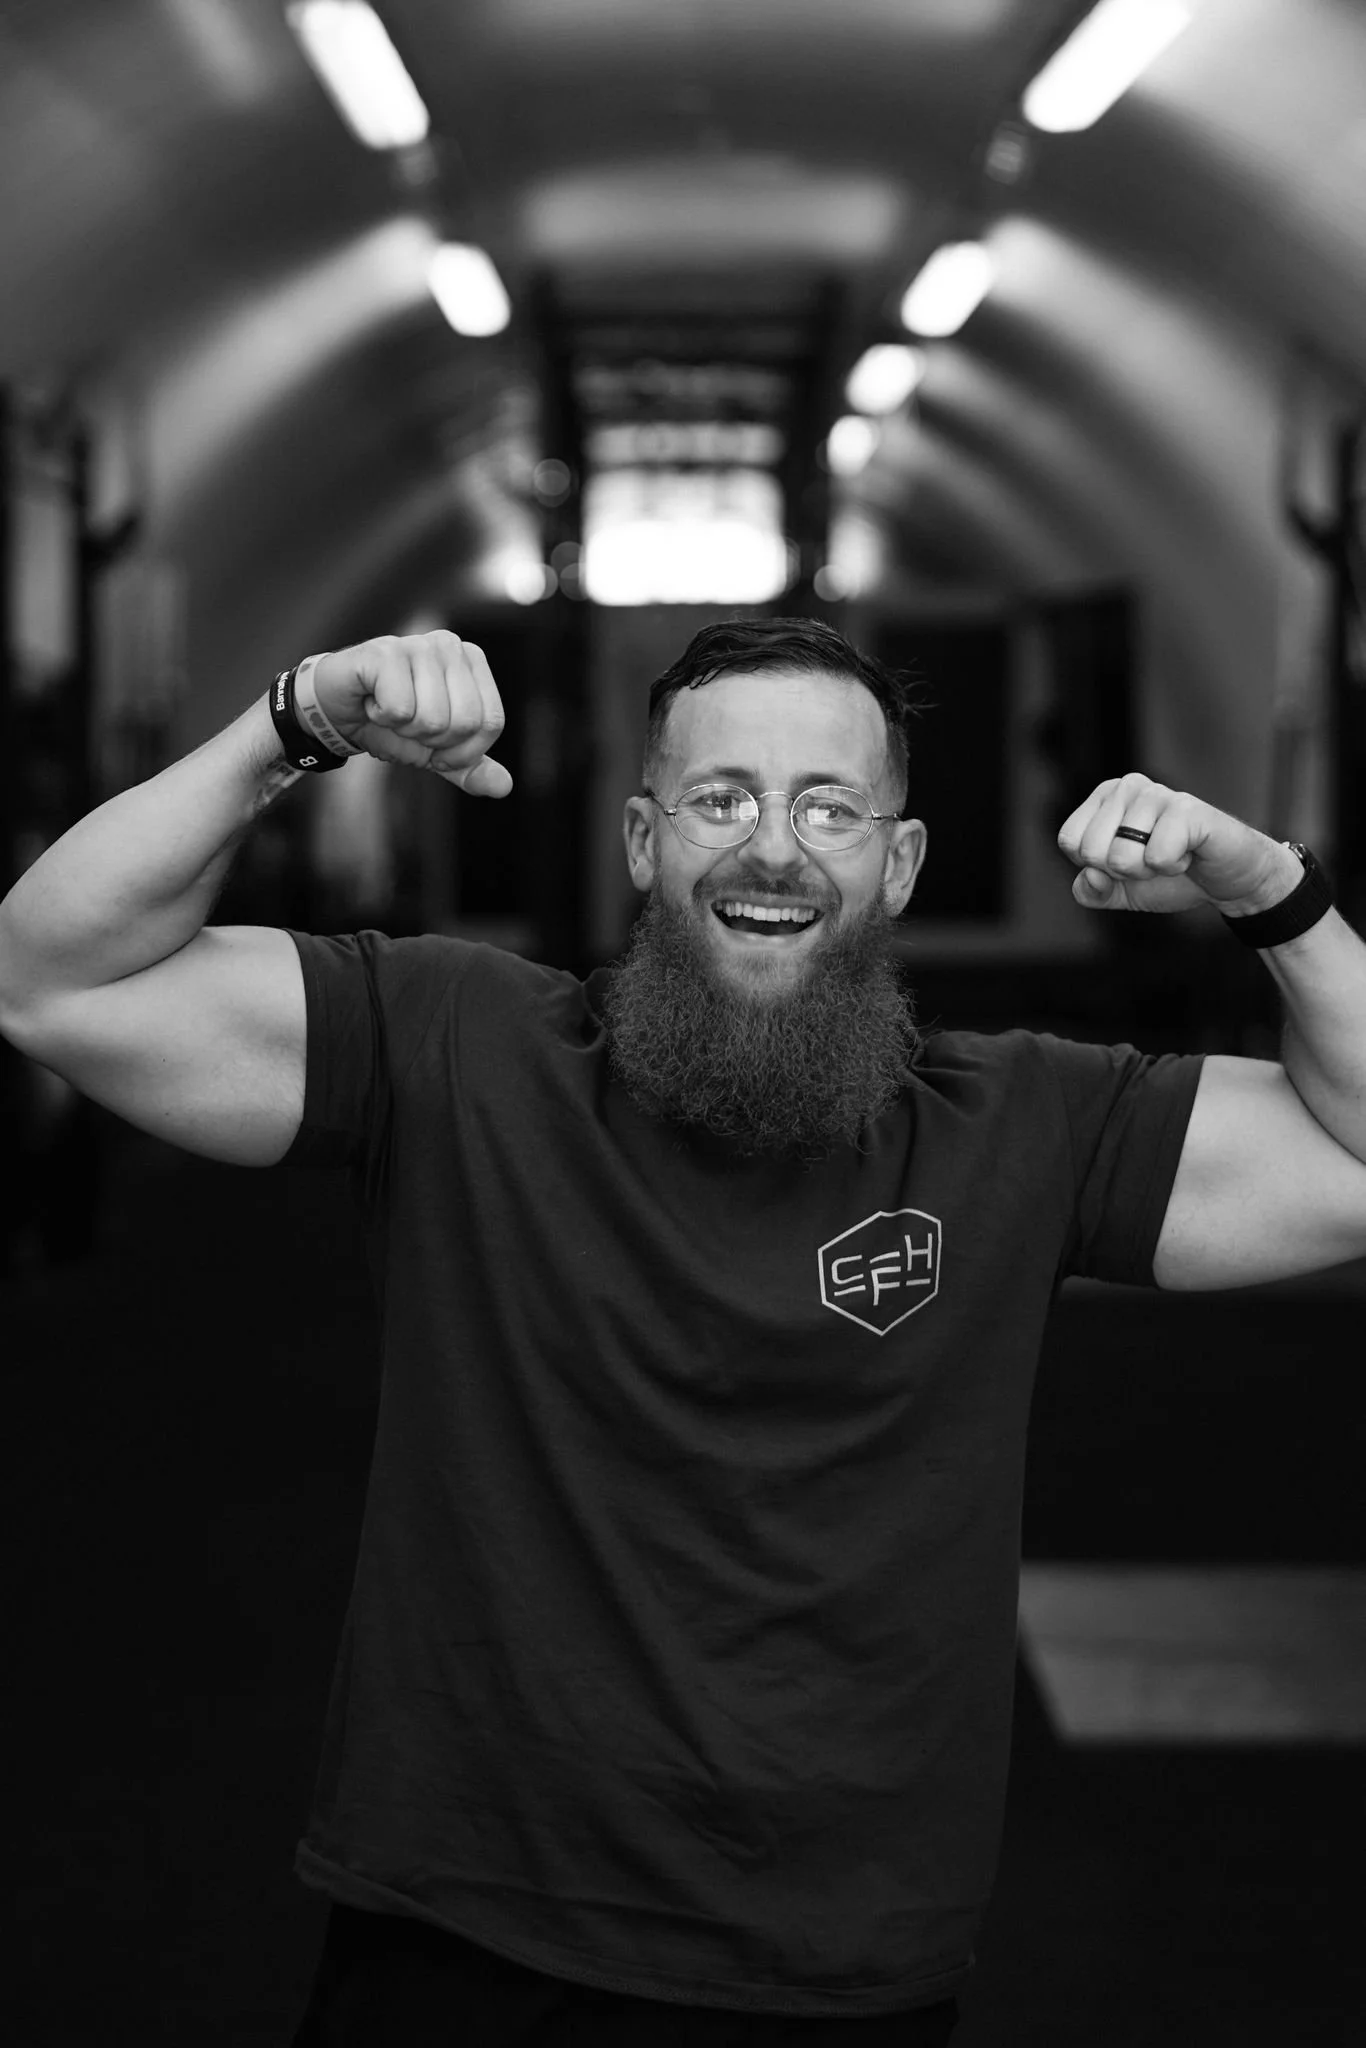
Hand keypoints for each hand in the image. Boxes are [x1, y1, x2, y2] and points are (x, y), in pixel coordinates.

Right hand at [314, 632, 511, 794]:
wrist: (335, 709)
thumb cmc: (388, 722)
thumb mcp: (435, 750)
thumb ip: (470, 766)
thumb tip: (504, 787)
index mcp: (471, 661)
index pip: (491, 722)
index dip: (463, 751)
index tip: (435, 747)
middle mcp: (449, 644)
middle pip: (464, 723)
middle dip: (431, 742)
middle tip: (407, 725)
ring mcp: (417, 644)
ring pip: (432, 719)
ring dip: (404, 731)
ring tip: (388, 711)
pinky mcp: (384, 653)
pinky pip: (399, 710)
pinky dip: (381, 718)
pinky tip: (372, 701)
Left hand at [1057, 773, 1300, 914]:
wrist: (1229, 881)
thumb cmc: (1172, 877)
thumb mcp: (1120, 891)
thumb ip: (1091, 890)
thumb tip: (1090, 876)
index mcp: (1105, 798)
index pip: (1070, 841)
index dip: (1097, 867)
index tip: (1128, 860)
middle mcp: (1127, 786)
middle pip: (1090, 851)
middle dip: (1122, 872)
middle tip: (1153, 860)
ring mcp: (1158, 793)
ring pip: (1120, 857)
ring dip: (1150, 871)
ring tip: (1174, 855)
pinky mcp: (1187, 809)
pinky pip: (1155, 857)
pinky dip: (1173, 868)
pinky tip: (1190, 853)